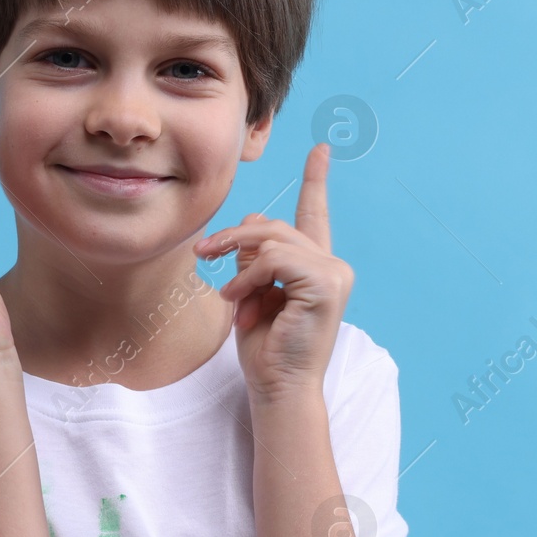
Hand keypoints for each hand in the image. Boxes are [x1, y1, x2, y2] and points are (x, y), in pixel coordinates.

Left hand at [193, 143, 352, 400]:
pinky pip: (274, 259)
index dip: (316, 180)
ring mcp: (333, 273)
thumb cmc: (266, 348)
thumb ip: (256, 258)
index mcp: (317, 267)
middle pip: (276, 225)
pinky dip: (249, 278)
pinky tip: (240, 301)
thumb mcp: (252, 293)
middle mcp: (332, 266)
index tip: (320, 149)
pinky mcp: (325, 283)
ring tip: (228, 293)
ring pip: (272, 239)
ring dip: (238, 263)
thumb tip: (253, 220)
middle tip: (202, 254)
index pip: (315, 214)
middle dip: (234, 237)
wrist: (278, 387)